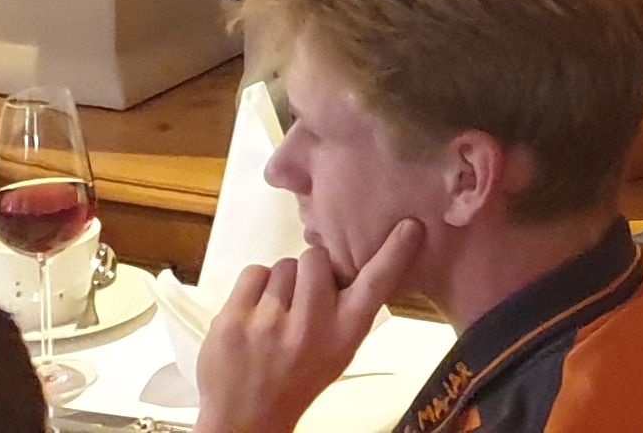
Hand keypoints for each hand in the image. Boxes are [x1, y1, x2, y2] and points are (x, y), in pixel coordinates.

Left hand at [194, 220, 423, 432]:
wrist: (247, 417)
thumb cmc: (298, 379)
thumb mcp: (340, 349)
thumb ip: (349, 308)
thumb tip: (352, 258)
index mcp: (344, 335)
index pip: (376, 286)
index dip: (395, 254)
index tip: (410, 228)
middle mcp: (310, 328)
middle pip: (316, 258)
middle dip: (310, 269)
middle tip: (303, 297)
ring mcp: (268, 324)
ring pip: (283, 265)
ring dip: (281, 282)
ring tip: (277, 312)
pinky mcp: (233, 321)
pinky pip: (253, 273)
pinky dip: (255, 287)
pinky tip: (255, 313)